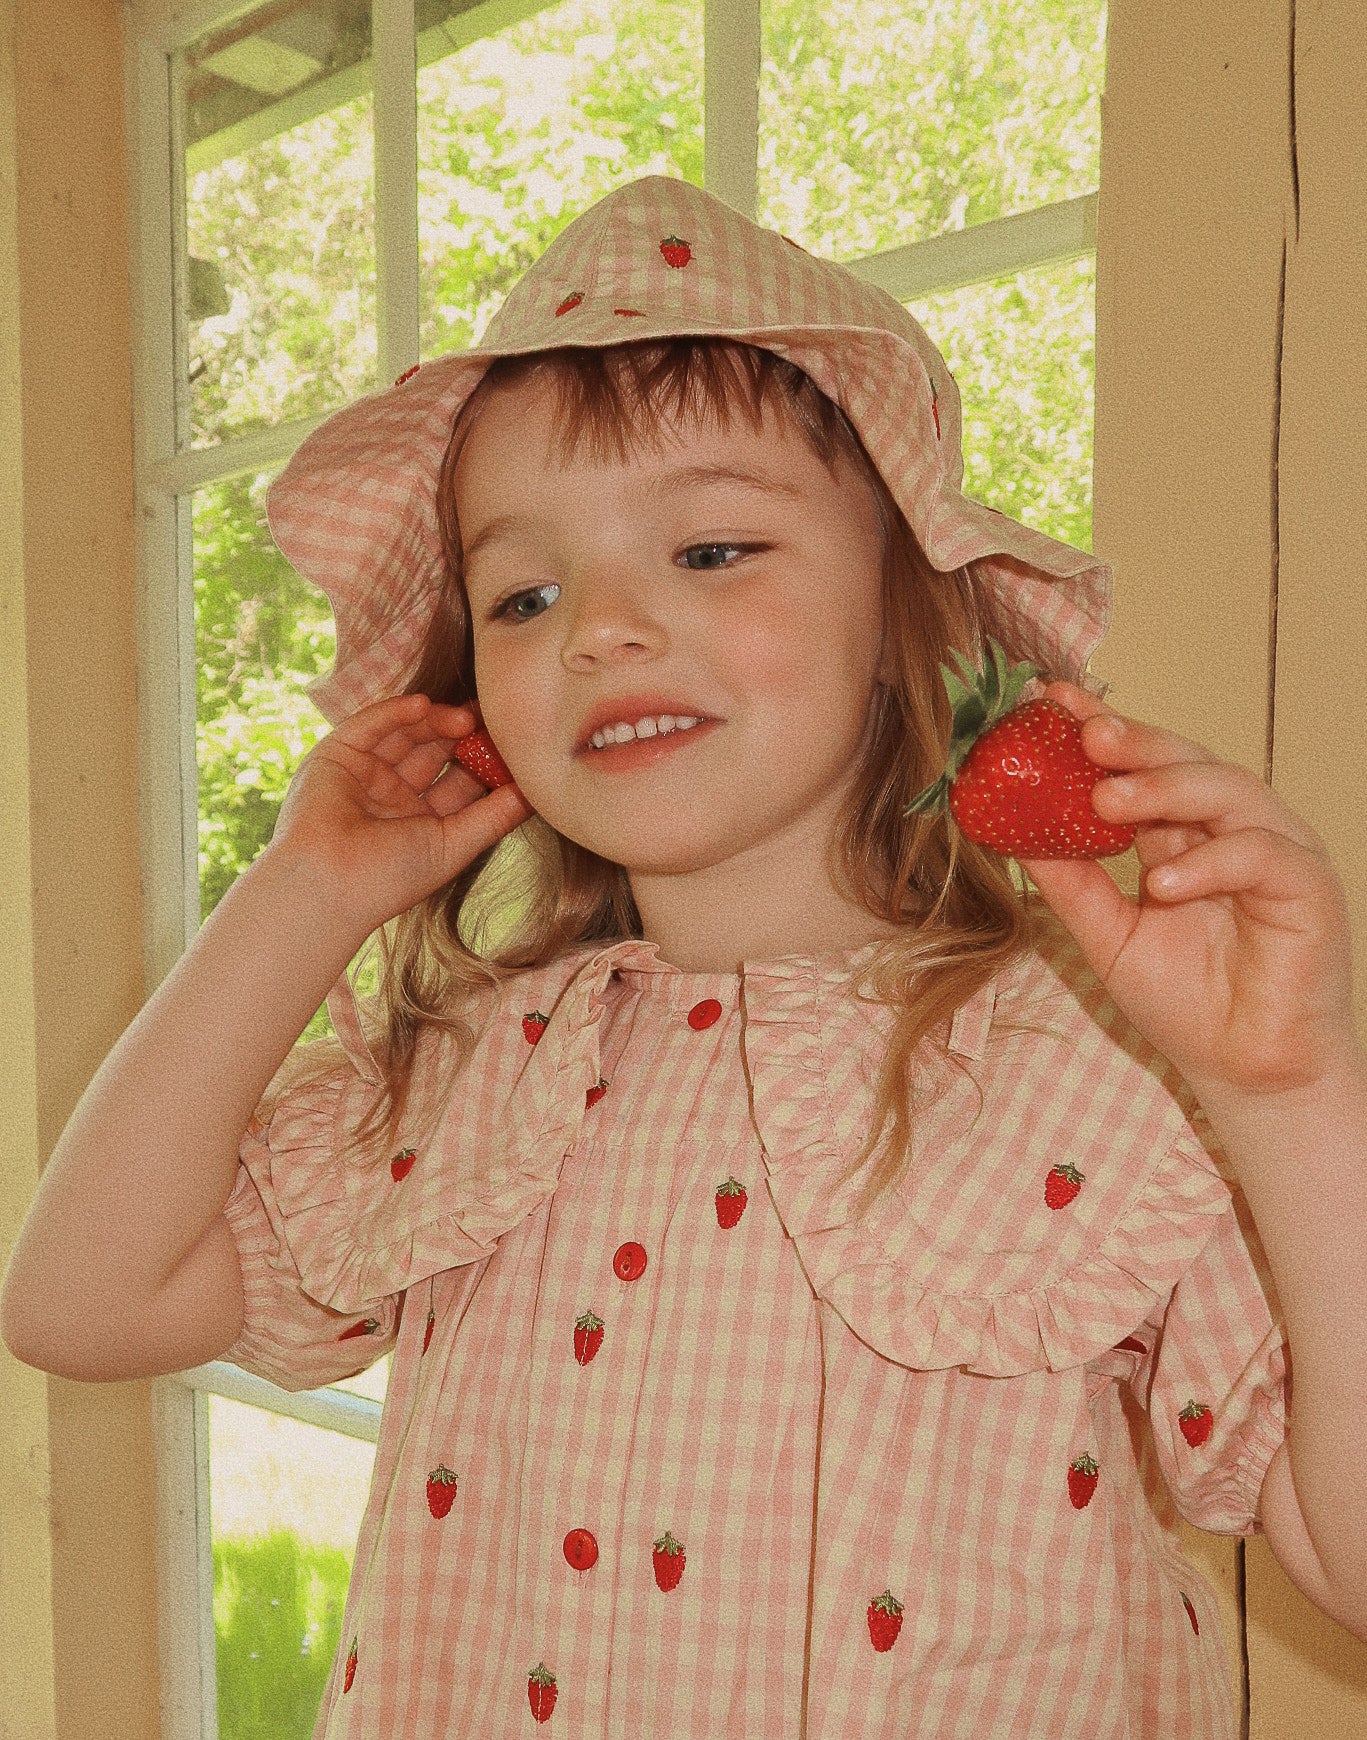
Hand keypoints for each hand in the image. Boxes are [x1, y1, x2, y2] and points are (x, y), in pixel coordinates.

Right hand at [266, 693, 534, 934]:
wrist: (328, 886)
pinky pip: (370, 724)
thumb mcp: (455, 846)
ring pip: (406, 733)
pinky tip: (425, 706)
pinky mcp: (337, 755)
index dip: (486, 763)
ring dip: (435, 720)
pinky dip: (396, 712)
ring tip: (466, 717)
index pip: (459, 781)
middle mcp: (393, 795)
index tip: (513, 748)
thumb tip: (537, 791)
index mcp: (420, 821)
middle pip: (435, 751)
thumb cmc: (391, 877)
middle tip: (493, 718)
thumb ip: (495, 816)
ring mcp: (365, 773)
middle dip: (464, 735)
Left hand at [1018, 681, 1361, 1104]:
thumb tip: (1011, 831)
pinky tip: (1162, 883)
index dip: (1100, 730)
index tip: (1047, 703)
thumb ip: (1070, 882)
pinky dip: (1207, 863)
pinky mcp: (1309, 885)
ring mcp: (1275, 851)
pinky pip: (1259, 854)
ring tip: (1107, 799)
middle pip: (1186, 762)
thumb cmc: (1186, 1004)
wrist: (1244, 1073)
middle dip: (1134, 742)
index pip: (1142, 767)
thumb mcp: (1107, 935)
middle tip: (1085, 732)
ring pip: (1226, 790)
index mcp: (1184, 833)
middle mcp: (1231, 829)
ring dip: (1164, 789)